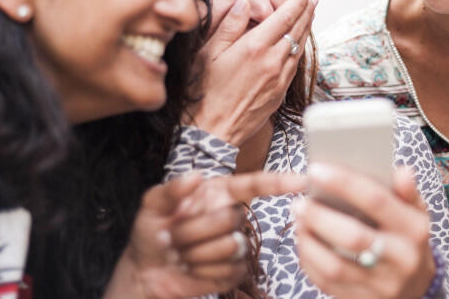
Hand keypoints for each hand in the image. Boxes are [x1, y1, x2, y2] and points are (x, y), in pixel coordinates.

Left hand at [106, 171, 307, 298]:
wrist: (146, 270)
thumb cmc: (151, 232)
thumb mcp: (151, 205)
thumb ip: (171, 189)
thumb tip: (196, 176)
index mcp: (218, 193)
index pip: (254, 185)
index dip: (279, 182)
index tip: (302, 180)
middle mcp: (231, 215)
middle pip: (232, 219)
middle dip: (194, 231)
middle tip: (173, 236)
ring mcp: (235, 244)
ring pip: (230, 246)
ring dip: (196, 253)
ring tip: (181, 252)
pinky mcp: (233, 270)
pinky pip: (227, 270)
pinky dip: (201, 272)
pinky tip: (190, 269)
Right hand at [186, 0, 316, 144]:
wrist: (213, 130)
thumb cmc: (204, 92)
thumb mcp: (208, 53)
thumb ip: (230, 25)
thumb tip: (245, 2)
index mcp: (254, 47)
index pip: (284, 18)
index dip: (297, 3)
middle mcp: (272, 61)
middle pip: (297, 30)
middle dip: (307, 12)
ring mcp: (279, 78)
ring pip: (299, 47)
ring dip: (306, 29)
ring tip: (309, 16)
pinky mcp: (280, 92)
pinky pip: (295, 65)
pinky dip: (299, 50)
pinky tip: (298, 45)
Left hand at [293, 165, 435, 298]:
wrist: (418, 287)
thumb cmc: (409, 239)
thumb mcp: (416, 212)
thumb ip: (407, 191)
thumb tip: (403, 170)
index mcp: (414, 229)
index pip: (376, 201)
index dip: (344, 183)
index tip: (316, 170)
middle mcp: (401, 259)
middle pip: (353, 237)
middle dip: (320, 217)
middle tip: (299, 202)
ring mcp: (382, 284)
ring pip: (335, 266)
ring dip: (309, 242)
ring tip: (298, 221)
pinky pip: (327, 283)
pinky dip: (309, 262)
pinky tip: (304, 243)